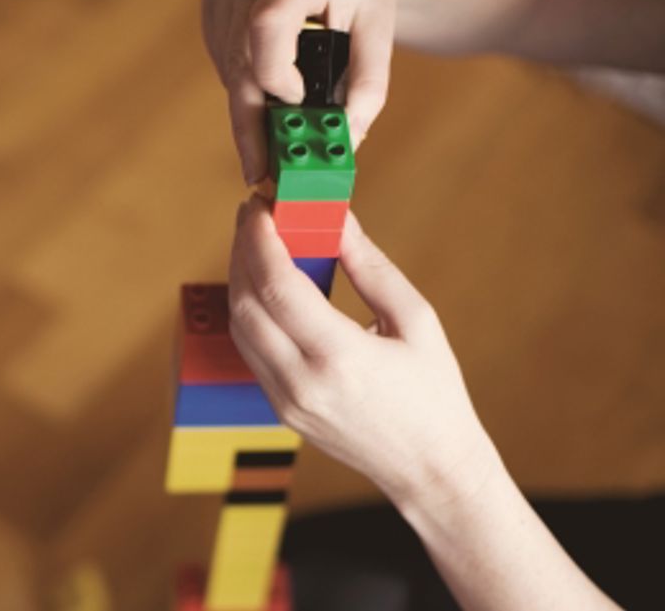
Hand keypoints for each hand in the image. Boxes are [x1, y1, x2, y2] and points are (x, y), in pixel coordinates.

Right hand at [202, 0, 400, 182]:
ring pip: (230, 69)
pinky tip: (270, 82)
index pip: (268, 28)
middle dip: (251, 127)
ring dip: (253, 105)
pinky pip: (223, 60)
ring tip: (281, 132)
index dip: (277, 75)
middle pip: (239, 64)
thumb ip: (366, 83)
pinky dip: (245, 83)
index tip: (298, 105)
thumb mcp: (377, 26)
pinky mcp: (212, 1)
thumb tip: (346, 139)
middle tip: (261, 174)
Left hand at [227, 198, 494, 503]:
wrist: (430, 469)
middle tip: (254, 216)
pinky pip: (250, 352)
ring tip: (258, 244)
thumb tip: (336, 217)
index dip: (259, 239)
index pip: (277, 287)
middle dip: (242, 252)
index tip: (259, 205)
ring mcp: (285, 401)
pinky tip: (266, 286)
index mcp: (340, 357)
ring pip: (239, 328)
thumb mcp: (416, 321)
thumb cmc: (433, 392)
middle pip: (245, 304)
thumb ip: (370, 267)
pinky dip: (250, 312)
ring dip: (240, 280)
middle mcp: (302, 382)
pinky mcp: (279, 410)